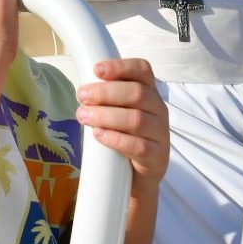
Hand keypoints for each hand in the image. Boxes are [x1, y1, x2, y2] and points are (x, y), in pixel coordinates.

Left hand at [75, 59, 169, 188]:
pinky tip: (98, 135)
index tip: (96, 69)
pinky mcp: (157, 157)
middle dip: (105, 92)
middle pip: (137, 93)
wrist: (139, 176)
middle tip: (82, 96)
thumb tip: (82, 89)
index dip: (121, 67)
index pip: (143, 71)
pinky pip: (138, 146)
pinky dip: (115, 138)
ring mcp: (160, 134)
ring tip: (83, 116)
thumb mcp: (120, 111)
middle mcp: (159, 110)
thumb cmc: (126, 136)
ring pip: (136, 120)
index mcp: (150, 92)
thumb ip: (107, 98)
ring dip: (106, 116)